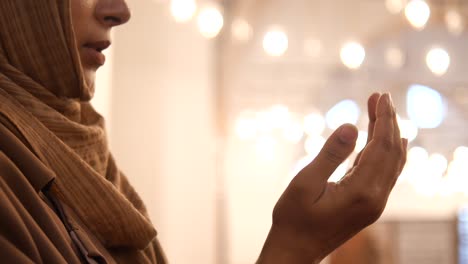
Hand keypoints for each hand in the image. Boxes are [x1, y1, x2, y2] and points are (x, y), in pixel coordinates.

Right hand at [257, 93, 407, 263]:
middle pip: (392, 152)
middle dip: (389, 122)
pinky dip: (382, 151)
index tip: (381, 96)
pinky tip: (379, 139)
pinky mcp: (368, 204)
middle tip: (382, 96)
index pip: (382, 147)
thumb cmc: (293, 218)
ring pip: (391, 162)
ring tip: (380, 110)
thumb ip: (330, 154)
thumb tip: (352, 125)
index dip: (383, 119)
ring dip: (387, 135)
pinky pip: (383, 172)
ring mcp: (374, 203)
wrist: (295, 250)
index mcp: (362, 192)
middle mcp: (375, 198)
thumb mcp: (305, 183)